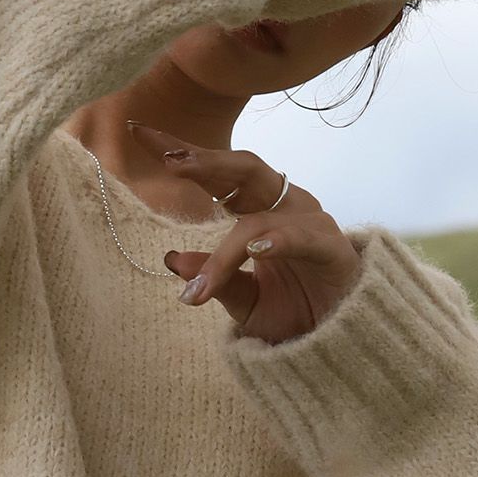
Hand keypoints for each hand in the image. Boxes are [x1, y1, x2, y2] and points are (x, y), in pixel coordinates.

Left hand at [128, 122, 357, 341]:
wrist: (339, 344)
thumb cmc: (293, 313)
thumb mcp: (244, 301)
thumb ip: (215, 278)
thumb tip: (171, 260)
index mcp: (258, 212)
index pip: (216, 177)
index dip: (181, 153)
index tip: (138, 132)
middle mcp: (283, 207)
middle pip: (241, 169)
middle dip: (203, 158)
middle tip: (166, 156)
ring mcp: (309, 223)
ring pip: (262, 202)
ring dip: (223, 184)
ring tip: (182, 173)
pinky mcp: (332, 248)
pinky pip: (301, 238)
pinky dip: (278, 240)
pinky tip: (255, 247)